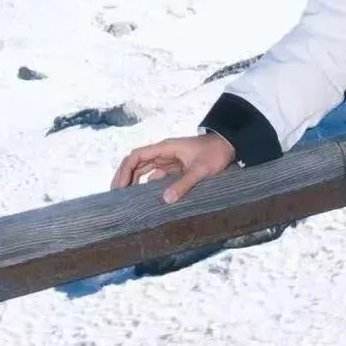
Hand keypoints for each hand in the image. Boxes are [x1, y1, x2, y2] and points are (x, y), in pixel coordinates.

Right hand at [109, 132, 236, 203]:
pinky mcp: (174, 168)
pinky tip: (144, 199)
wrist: (229, 146)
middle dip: (124, 177)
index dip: (125, 170)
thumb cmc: (215, 154)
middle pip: (136, 163)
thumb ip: (184, 183)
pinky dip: (147, 185)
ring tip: (124, 199)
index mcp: (165, 148)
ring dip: (133, 182)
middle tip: (115, 197)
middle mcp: (163, 153)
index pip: (137, 156)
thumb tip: (165, 200)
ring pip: (144, 170)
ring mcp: (168, 160)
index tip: (119, 187)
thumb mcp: (201, 169)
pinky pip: (155, 176)